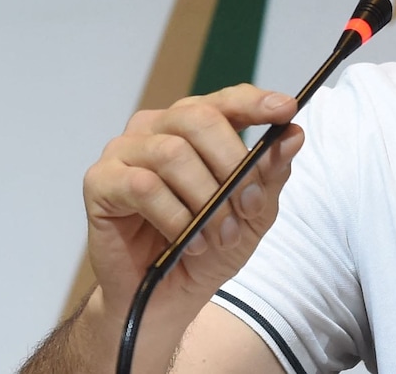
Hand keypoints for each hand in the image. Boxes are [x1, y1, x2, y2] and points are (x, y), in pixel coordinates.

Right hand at [82, 84, 302, 323]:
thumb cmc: (208, 246)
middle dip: (233, 164)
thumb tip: (294, 135)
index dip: (256, 102)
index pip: (226, 100)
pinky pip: (143, 185)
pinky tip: (188, 241)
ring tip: (221, 235)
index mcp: (195, 126)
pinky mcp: (101, 181)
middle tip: (251, 205)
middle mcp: (157, 128)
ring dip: (206, 199)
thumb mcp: (254, 211)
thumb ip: (271, 172)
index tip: (287, 109)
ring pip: (172, 153)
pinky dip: (175, 217)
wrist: (167, 296)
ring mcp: (125, 151)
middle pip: (199, 119)